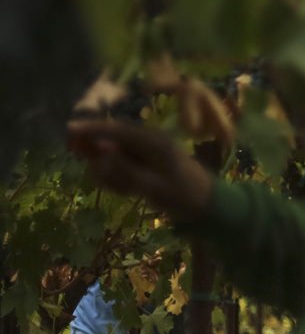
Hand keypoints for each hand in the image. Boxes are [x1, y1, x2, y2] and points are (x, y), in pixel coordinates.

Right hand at [67, 120, 213, 221]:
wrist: (205, 204)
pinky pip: (120, 166)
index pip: (117, 130)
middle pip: (110, 141)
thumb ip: (125, 170)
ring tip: (127, 191)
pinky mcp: (144, 162)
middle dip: (100, 160)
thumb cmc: (182, 196)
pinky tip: (129, 192)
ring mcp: (146, 151)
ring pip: (113, 157)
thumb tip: (102, 153)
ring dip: (111, 174)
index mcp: (153, 142)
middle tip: (108, 181)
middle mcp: (148, 141)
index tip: (69, 129)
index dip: (92, 128)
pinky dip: (118, 179)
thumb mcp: (152, 187)